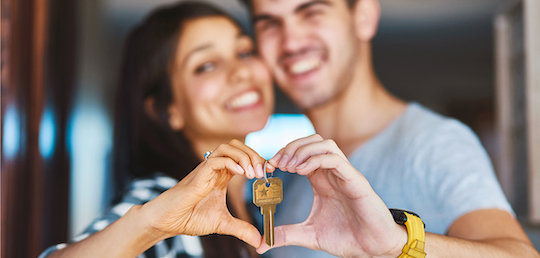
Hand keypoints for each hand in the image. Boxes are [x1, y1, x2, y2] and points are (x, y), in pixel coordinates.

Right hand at [138, 139, 272, 247]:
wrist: (168, 221)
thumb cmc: (190, 218)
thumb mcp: (223, 223)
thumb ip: (242, 229)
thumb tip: (259, 240)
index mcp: (221, 176)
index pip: (243, 157)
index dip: (258, 160)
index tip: (269, 171)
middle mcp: (215, 169)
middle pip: (237, 146)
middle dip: (253, 155)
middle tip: (262, 172)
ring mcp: (206, 170)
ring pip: (227, 147)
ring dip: (244, 156)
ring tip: (253, 173)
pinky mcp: (198, 175)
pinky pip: (216, 160)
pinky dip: (231, 162)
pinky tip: (241, 173)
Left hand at [258, 134, 406, 256]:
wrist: (372, 248)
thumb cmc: (347, 238)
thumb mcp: (309, 235)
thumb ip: (286, 234)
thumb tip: (262, 244)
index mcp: (322, 180)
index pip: (302, 153)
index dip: (284, 154)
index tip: (269, 166)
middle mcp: (333, 173)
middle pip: (312, 141)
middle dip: (292, 147)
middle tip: (278, 163)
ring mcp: (345, 174)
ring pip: (325, 144)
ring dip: (303, 150)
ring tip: (289, 166)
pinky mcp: (356, 181)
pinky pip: (335, 159)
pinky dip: (316, 159)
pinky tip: (302, 171)